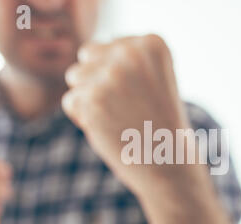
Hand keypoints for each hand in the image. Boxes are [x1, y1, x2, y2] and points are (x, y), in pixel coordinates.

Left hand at [62, 35, 193, 196]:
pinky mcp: (92, 100)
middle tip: (125, 107)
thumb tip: (84, 54)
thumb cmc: (159, 123)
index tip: (142, 96)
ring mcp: (111, 75)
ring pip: (75, 76)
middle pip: (88, 55)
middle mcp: (131, 52)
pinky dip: (84, 119)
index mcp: (152, 43)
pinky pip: (70, 101)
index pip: (110, 47)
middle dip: (98, 79)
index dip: (120, 76)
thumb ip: (125, 59)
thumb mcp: (153, 78)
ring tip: (117, 117)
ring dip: (89, 98)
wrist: (169, 163)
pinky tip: (109, 129)